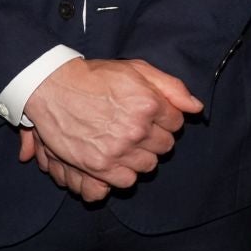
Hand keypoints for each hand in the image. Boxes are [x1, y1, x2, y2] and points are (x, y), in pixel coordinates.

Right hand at [23, 58, 200, 190]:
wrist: (54, 89)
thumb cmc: (97, 78)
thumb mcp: (137, 70)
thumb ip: (172, 87)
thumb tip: (197, 108)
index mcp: (148, 104)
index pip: (177, 123)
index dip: (166, 119)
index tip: (153, 115)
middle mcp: (137, 129)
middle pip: (165, 146)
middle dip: (155, 137)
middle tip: (137, 128)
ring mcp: (118, 150)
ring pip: (149, 165)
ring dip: (141, 156)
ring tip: (126, 143)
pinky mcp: (99, 166)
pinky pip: (127, 180)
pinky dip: (124, 172)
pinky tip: (116, 158)